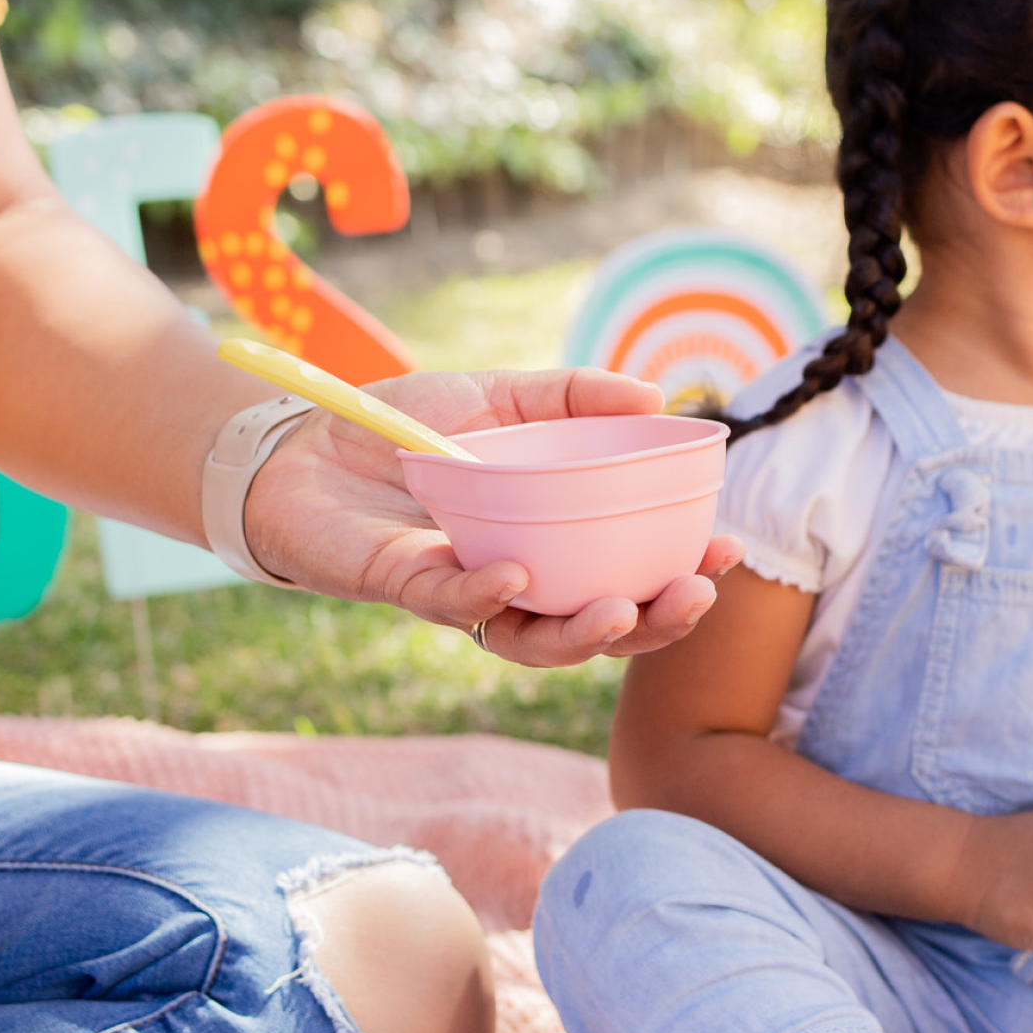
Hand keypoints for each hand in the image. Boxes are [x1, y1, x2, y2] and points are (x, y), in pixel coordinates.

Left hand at [241, 366, 743, 667]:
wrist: (305, 437)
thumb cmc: (406, 425)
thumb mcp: (500, 396)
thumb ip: (573, 395)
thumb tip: (656, 392)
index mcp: (548, 543)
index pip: (626, 576)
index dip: (678, 575)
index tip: (728, 549)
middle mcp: (514, 581)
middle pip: (595, 627)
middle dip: (652, 625)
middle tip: (695, 595)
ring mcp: (461, 591)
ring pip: (533, 640)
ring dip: (583, 635)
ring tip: (623, 608)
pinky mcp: (401, 586)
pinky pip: (453, 606)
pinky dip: (487, 595)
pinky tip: (518, 575)